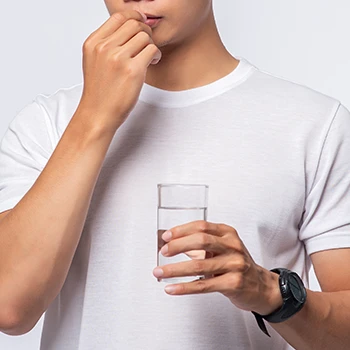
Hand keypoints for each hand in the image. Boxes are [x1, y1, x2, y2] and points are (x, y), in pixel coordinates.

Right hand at [76, 10, 161, 134]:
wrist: (98, 114)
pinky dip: (156, 55)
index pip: (118, 17)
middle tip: (147, 45)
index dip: (134, 18)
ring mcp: (118, 59)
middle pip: (134, 24)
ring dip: (151, 45)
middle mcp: (104, 48)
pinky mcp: (133, 71)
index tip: (141, 26)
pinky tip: (152, 63)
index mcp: (93, 43)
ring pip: (145, 36)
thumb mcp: (94, 62)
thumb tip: (130, 28)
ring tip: (149, 58)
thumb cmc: (99, 92)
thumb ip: (107, 44)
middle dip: (145, 32)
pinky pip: (152, 50)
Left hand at [153, 220, 282, 314]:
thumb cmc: (237, 264)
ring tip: (160, 272)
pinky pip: (203, 285)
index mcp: (228, 233)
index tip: (166, 236)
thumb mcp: (223, 248)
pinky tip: (172, 288)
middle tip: (164, 252)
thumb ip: (200, 244)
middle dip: (178, 245)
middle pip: (201, 240)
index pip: (201, 226)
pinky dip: (184, 287)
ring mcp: (235, 264)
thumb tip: (172, 243)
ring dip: (175, 269)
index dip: (181, 230)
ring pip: (199, 265)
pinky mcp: (233, 283)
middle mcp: (232, 246)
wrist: (261, 286)